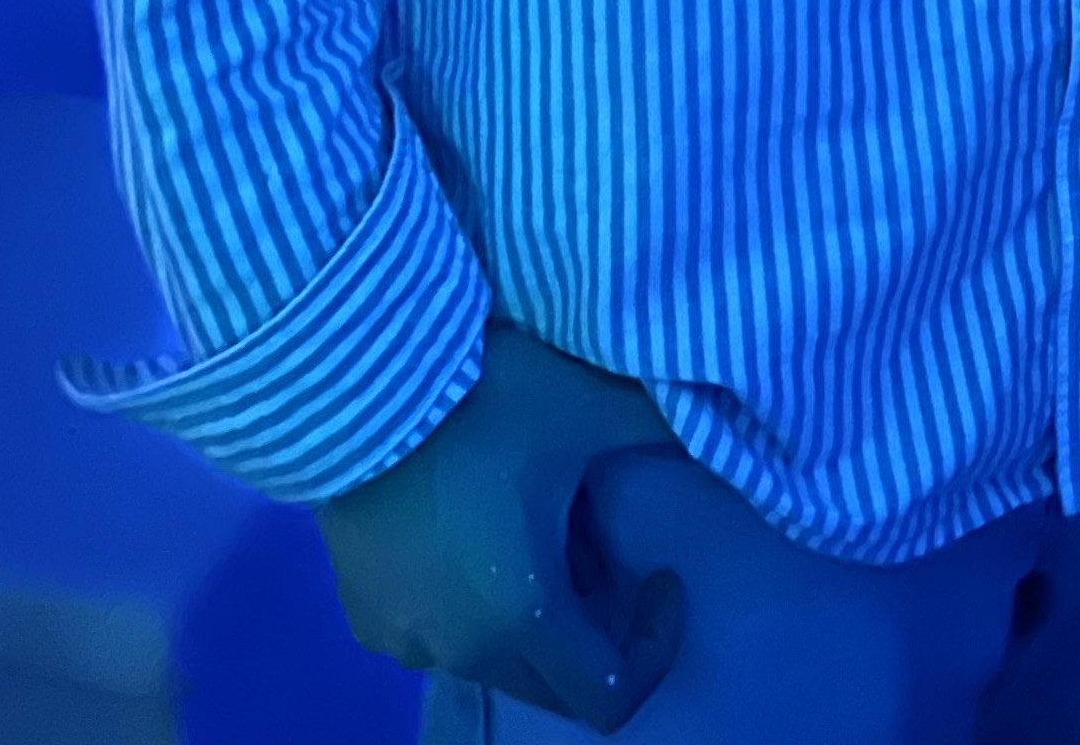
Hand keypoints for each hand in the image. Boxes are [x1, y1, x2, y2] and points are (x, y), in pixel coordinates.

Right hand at [316, 317, 687, 729]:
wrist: (360, 382)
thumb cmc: (487, 399)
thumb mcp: (593, 408)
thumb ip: (663, 437)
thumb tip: (719, 442)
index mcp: (527, 620)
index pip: (613, 696)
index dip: (653, 644)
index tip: (659, 573)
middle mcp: (463, 651)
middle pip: (555, 678)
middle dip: (594, 624)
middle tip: (592, 537)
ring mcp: (404, 638)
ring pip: (494, 655)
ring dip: (530, 612)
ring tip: (528, 519)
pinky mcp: (363, 615)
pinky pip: (436, 632)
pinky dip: (468, 603)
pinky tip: (466, 527)